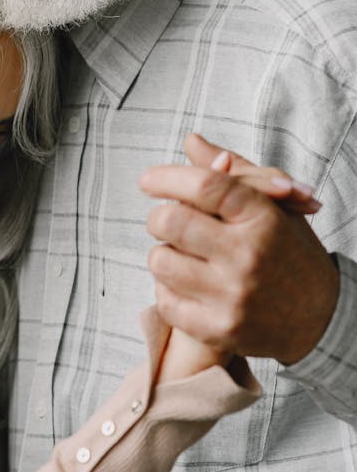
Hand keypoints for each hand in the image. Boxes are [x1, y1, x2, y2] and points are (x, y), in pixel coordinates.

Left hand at [141, 134, 339, 365]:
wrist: (321, 317)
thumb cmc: (290, 252)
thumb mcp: (273, 207)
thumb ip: (232, 174)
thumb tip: (191, 142)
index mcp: (263, 218)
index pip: (205, 185)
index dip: (168, 177)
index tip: (149, 179)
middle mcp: (248, 256)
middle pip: (172, 221)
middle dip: (158, 216)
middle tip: (163, 219)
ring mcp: (233, 296)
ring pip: (161, 261)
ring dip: (163, 253)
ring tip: (182, 253)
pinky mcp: (220, 329)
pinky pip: (165, 301)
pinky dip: (167, 289)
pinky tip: (186, 283)